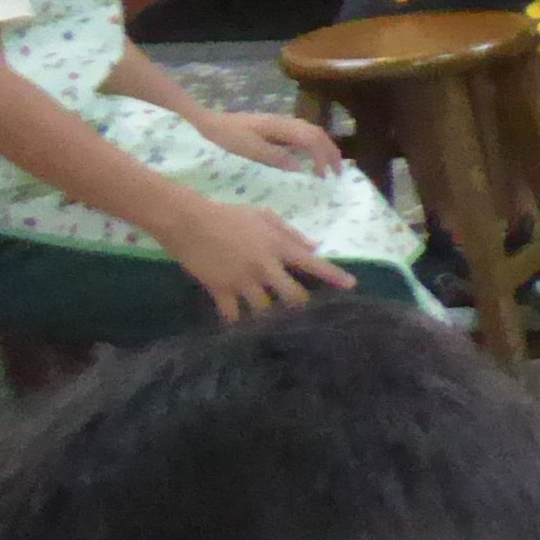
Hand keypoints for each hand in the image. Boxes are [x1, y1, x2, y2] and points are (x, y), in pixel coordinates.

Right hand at [160, 192, 353, 322]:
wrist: (188, 220)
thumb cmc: (227, 214)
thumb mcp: (263, 215)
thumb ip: (290, 233)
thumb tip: (314, 247)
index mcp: (277, 245)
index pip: (312, 263)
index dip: (334, 276)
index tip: (352, 285)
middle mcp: (264, 266)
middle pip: (293, 296)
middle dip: (300, 305)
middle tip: (301, 310)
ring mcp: (242, 279)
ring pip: (265, 309)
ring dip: (269, 315)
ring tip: (271, 320)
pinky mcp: (220, 289)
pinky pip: (233, 314)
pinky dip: (237, 321)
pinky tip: (240, 325)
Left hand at [192, 103, 347, 177]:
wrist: (203, 124)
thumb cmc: (224, 138)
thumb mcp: (248, 150)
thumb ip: (275, 157)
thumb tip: (300, 167)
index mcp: (280, 126)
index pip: (312, 139)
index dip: (323, 157)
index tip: (326, 177)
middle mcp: (283, 123)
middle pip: (316, 133)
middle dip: (330, 152)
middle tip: (338, 173)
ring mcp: (278, 125)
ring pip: (310, 133)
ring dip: (323, 149)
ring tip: (328, 167)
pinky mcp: (271, 130)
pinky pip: (299, 137)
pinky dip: (311, 148)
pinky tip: (307, 160)